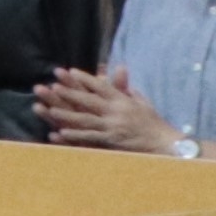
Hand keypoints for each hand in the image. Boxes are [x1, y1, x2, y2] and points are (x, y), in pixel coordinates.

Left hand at [32, 65, 174, 152]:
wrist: (166, 143)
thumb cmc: (154, 123)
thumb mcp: (142, 102)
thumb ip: (128, 88)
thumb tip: (119, 72)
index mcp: (123, 101)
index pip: (101, 86)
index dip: (84, 79)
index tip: (69, 71)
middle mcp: (116, 112)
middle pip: (88, 100)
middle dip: (69, 92)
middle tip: (53, 85)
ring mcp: (113, 127)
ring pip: (85, 119)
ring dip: (66, 114)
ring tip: (49, 109)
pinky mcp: (112, 142)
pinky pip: (90, 137)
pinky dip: (75, 135)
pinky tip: (60, 133)